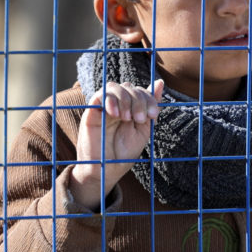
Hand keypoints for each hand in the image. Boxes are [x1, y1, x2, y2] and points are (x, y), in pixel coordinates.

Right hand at [70, 80, 163, 210]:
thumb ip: (150, 106)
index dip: (149, 98)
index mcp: (131, 108)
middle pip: (129, 87)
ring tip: (127, 118)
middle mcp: (117, 105)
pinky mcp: (91, 112)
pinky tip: (116, 114)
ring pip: (114, 87)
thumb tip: (160, 82)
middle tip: (139, 119)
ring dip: (125, 100)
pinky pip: (99, 95)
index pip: (140, 91)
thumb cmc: (125, 152)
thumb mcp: (144, 129)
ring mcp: (104, 107)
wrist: (108, 169)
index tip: (153, 115)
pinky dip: (110, 101)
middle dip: (139, 100)